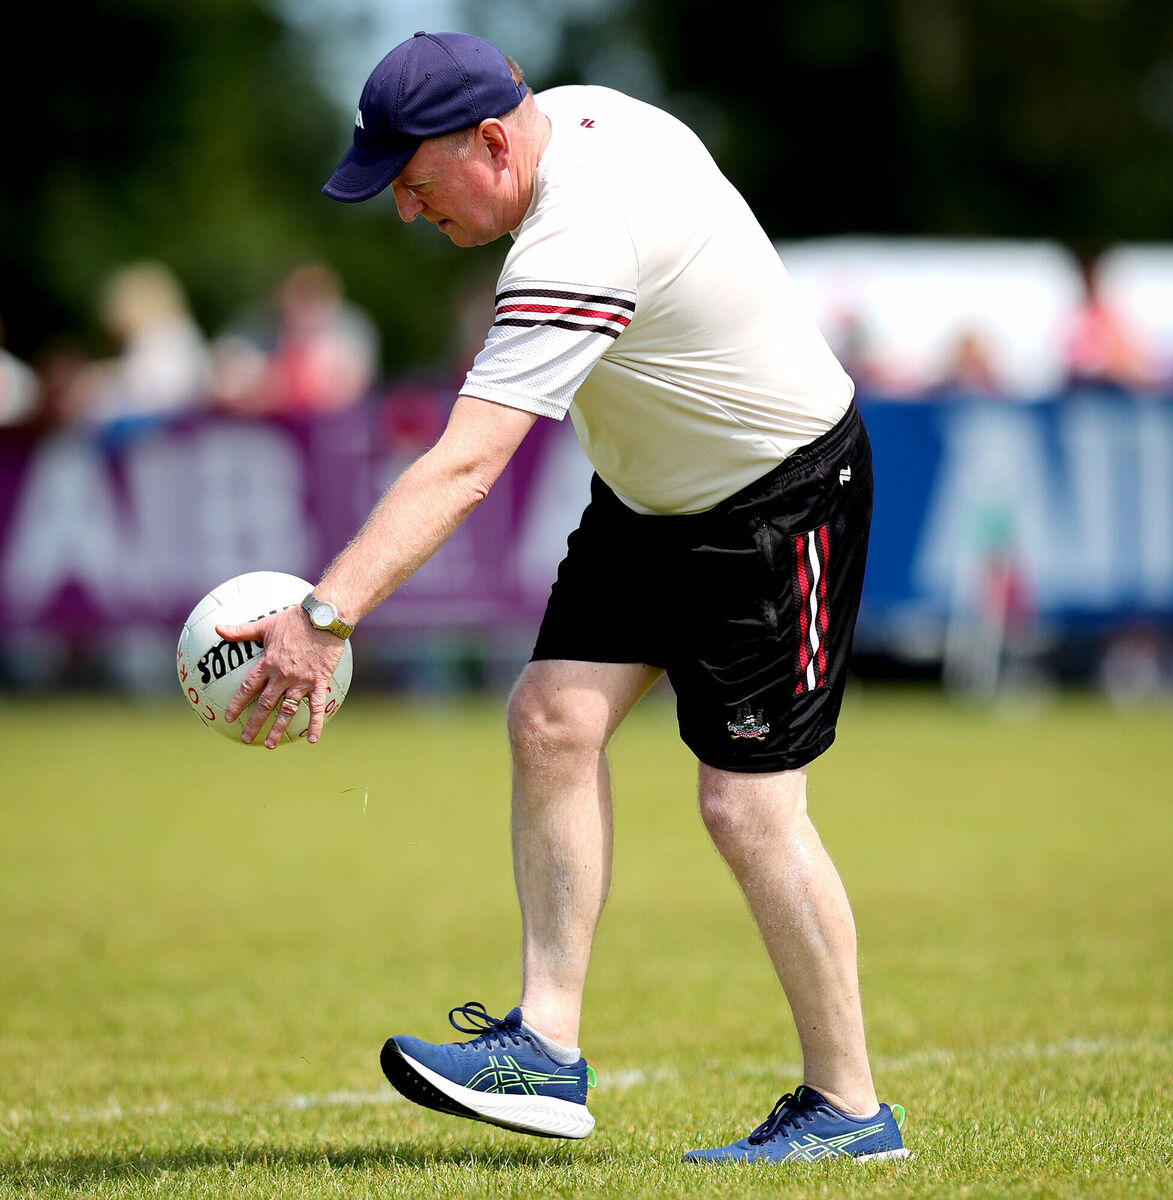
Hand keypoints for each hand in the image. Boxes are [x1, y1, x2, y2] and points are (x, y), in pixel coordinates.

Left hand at [217, 606, 345, 747]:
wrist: (324, 617)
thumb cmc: (295, 619)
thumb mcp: (266, 624)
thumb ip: (242, 631)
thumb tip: (217, 628)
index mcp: (268, 663)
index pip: (248, 687)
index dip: (237, 703)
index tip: (228, 717)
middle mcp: (282, 676)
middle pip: (265, 704)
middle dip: (254, 723)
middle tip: (245, 739)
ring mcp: (301, 680)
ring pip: (287, 710)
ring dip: (278, 729)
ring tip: (270, 745)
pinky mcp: (319, 681)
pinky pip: (316, 707)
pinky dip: (315, 724)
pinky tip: (313, 740)